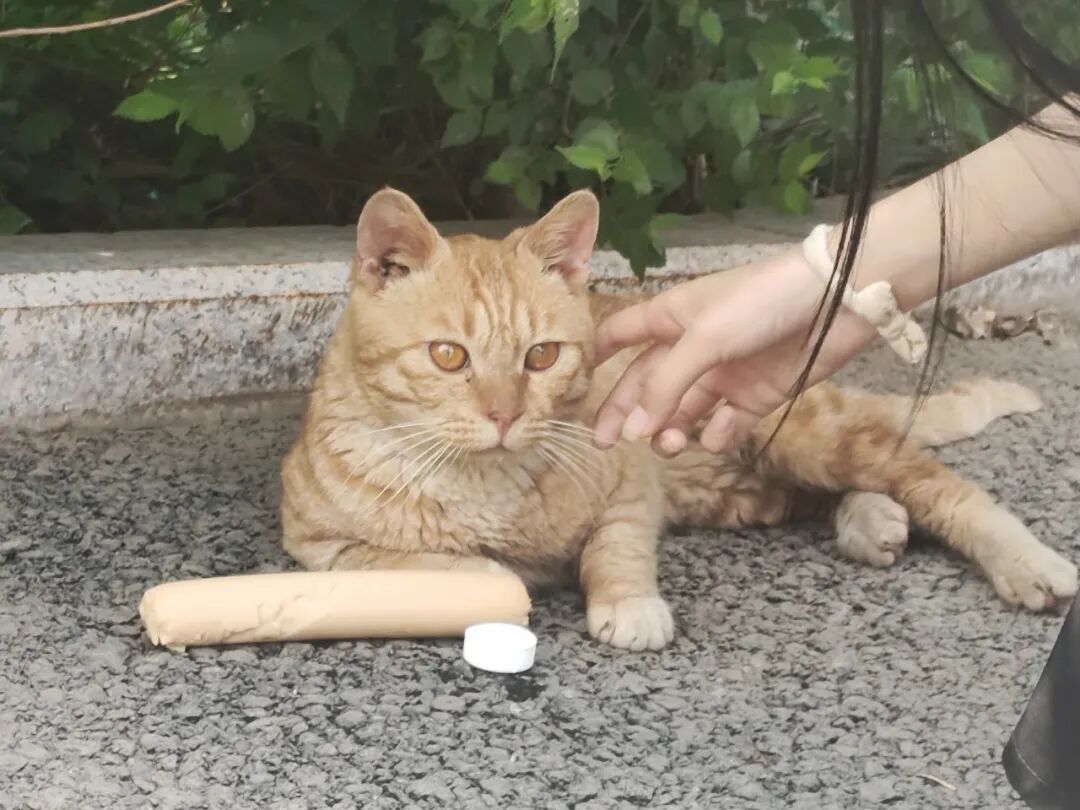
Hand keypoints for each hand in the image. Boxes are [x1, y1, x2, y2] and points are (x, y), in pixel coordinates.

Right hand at [592, 249, 876, 453]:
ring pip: (682, 410)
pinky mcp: (756, 394)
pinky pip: (724, 424)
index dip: (596, 354)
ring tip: (668, 445)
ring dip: (670, 429)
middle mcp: (693, 346)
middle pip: (646, 382)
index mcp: (671, 317)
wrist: (839, 299)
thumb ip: (666, 385)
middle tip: (607, 444)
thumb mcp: (704, 338)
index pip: (621, 334)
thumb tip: (634, 430)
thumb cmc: (762, 300)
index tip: (571, 381)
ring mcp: (724, 372)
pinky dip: (715, 436)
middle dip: (626, 412)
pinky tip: (711, 438)